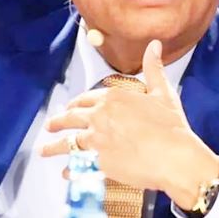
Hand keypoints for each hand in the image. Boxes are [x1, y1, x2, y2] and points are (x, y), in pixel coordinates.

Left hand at [40, 40, 218, 209]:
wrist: (174, 156)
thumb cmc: (171, 125)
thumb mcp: (162, 92)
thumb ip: (153, 68)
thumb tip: (153, 44)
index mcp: (113, 97)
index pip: (87, 99)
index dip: (77, 103)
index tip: (70, 107)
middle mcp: (100, 116)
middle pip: (72, 118)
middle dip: (58, 121)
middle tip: (50, 125)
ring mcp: (97, 139)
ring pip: (69, 142)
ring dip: (54, 146)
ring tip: (43, 150)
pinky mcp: (99, 162)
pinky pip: (79, 165)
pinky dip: (71, 170)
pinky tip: (65, 173)